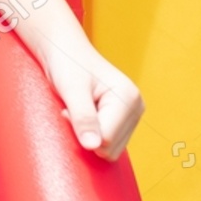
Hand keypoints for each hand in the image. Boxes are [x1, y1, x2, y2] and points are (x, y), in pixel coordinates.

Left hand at [38, 43, 144, 160]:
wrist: (65, 50)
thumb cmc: (66, 63)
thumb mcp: (71, 90)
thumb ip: (83, 118)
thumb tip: (94, 147)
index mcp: (128, 98)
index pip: (106, 140)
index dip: (81, 130)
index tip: (69, 108)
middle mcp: (136, 107)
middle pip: (109, 149)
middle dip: (86, 134)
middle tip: (73, 109)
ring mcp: (131, 115)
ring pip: (109, 150)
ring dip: (88, 134)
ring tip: (79, 110)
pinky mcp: (123, 120)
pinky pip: (107, 144)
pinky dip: (92, 134)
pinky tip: (86, 115)